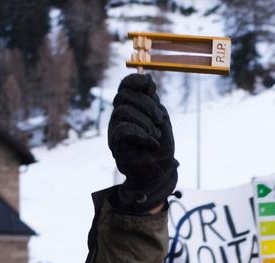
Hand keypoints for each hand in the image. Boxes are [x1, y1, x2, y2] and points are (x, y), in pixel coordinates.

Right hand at [106, 74, 178, 213]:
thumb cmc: (160, 145)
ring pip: (123, 110)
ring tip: (156, 136)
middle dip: (146, 105)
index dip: (135, 80)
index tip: (149, 85)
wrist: (159, 171)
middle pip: (124, 95)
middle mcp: (120, 114)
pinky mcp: (114, 142)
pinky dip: (141, 135)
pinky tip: (151, 143)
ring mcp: (115, 127)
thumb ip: (153, 100)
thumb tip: (147, 78)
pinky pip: (123, 129)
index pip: (126, 85)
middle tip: (159, 120)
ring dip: (145, 122)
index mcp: (132, 106)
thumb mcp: (161, 119)